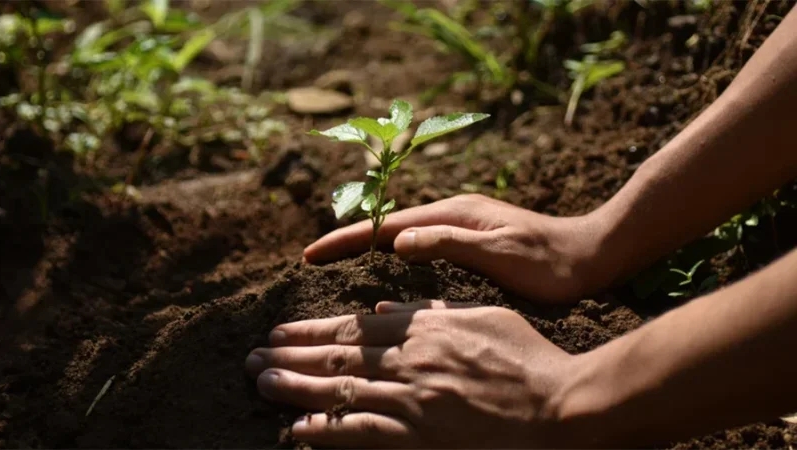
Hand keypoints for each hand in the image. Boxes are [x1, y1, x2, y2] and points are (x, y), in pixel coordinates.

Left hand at [245, 301, 576, 447]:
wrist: (560, 406)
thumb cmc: (527, 357)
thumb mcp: (481, 316)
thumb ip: (431, 309)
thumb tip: (386, 304)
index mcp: (422, 327)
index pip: (352, 327)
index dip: (311, 329)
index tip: (281, 331)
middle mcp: (408, 360)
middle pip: (336, 356)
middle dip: (290, 355)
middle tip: (252, 357)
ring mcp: (411, 400)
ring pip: (339, 390)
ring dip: (295, 387)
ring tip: (261, 382)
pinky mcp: (419, 437)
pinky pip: (361, 433)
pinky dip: (326, 429)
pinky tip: (298, 428)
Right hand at [304, 194, 607, 303]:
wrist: (593, 256)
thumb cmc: (550, 262)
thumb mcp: (500, 253)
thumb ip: (449, 243)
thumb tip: (398, 239)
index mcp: (455, 213)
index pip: (387, 225)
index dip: (347, 240)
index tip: (311, 254)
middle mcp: (454, 214)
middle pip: (388, 225)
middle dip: (349, 240)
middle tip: (312, 259)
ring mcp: (463, 227)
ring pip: (402, 235)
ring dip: (368, 247)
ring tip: (336, 263)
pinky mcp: (472, 241)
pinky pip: (419, 246)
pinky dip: (393, 256)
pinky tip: (386, 269)